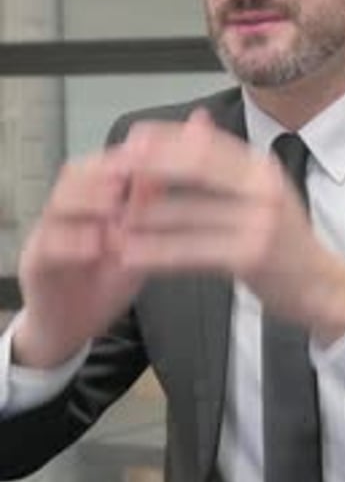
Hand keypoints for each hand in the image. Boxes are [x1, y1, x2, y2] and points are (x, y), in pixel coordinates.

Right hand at [16, 147, 146, 367]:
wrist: (71, 327)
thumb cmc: (106, 282)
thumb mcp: (139, 249)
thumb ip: (152, 214)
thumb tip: (172, 176)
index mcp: (94, 201)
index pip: (103, 165)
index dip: (124, 156)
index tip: (150, 153)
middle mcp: (69, 210)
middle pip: (77, 174)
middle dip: (104, 170)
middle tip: (129, 174)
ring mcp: (49, 233)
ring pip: (59, 203)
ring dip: (88, 200)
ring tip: (114, 204)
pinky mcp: (35, 262)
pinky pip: (48, 245)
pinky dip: (72, 241)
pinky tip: (95, 244)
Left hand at [115, 109, 344, 340]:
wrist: (320, 286)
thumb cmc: (283, 240)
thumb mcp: (259, 192)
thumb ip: (225, 163)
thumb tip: (192, 125)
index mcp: (261, 167)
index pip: (208, 142)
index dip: (167, 139)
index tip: (132, 140)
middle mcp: (263, 188)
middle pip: (197, 167)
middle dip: (151, 167)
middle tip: (114, 173)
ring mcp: (260, 222)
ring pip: (189, 212)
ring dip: (145, 216)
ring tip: (111, 219)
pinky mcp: (251, 257)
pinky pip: (192, 251)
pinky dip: (158, 253)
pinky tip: (132, 255)